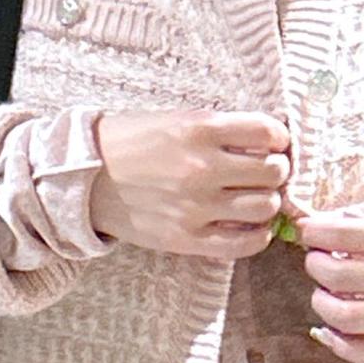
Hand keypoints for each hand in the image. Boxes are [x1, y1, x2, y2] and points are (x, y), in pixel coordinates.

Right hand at [89, 109, 290, 258]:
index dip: (278, 138)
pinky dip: (257, 234)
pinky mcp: (187, 239)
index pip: (268, 133)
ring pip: (264, 207)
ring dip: (268, 202)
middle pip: (273, 172)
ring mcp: (195, 207)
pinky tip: (250, 225)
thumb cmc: (131, 143)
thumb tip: (268, 143)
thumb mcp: (175, 119)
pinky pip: (244, 243)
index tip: (274, 144)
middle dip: (276, 171)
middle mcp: (202, 168)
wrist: (85, 178)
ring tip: (255, 198)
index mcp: (200, 128)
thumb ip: (219, 130)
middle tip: (266, 173)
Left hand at [292, 207, 363, 362]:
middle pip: (340, 277)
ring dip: (323, 305)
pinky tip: (329, 329)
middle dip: (317, 266)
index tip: (309, 232)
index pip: (345, 234)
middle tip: (316, 261)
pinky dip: (339, 343)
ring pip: (349, 317)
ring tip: (323, 294)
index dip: (317, 233)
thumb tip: (307, 224)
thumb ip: (357, 219)